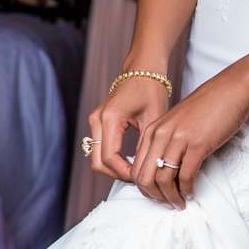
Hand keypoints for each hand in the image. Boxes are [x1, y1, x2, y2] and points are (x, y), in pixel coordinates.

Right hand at [84, 71, 168, 187]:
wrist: (142, 70)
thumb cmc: (151, 89)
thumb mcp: (153, 120)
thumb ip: (146, 146)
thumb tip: (145, 171)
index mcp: (110, 118)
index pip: (110, 158)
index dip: (125, 173)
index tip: (141, 177)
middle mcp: (97, 120)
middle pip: (98, 162)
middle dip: (117, 174)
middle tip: (138, 177)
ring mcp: (94, 121)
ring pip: (96, 158)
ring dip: (114, 169)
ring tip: (136, 170)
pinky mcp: (97, 123)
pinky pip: (99, 150)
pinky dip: (112, 160)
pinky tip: (130, 161)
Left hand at [131, 69, 248, 207]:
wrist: (230, 90)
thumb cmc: (206, 107)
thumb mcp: (176, 123)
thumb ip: (165, 142)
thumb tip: (162, 169)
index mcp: (152, 130)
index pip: (136, 167)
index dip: (144, 187)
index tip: (156, 195)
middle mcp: (161, 134)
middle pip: (145, 177)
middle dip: (154, 196)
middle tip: (166, 204)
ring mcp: (178, 139)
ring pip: (163, 180)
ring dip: (170, 197)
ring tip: (179, 203)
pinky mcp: (198, 144)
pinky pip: (185, 175)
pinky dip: (187, 189)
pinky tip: (191, 193)